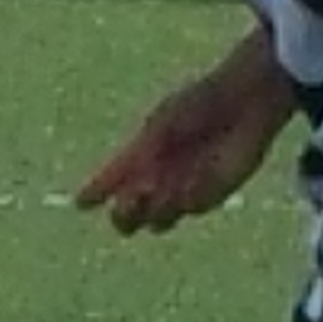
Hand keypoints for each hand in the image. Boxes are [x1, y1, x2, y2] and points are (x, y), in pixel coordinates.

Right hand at [74, 63, 290, 234]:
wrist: (241, 101)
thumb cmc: (196, 105)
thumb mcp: (156, 129)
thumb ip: (135, 162)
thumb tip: (111, 189)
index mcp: (143, 153)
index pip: (113, 179)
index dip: (97, 191)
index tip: (82, 203)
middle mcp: (160, 175)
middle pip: (131, 215)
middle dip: (125, 216)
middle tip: (128, 205)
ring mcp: (186, 187)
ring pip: (158, 220)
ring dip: (155, 209)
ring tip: (159, 189)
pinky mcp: (213, 193)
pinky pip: (191, 207)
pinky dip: (186, 197)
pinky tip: (191, 179)